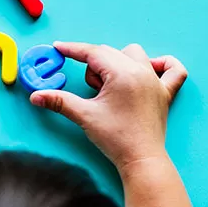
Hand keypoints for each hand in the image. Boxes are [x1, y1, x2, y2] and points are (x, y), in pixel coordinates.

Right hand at [28, 43, 186, 171]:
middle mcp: (142, 71)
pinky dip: (162, 64)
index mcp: (123, 74)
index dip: (73, 49)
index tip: (59, 47)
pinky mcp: (165, 93)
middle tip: (90, 90)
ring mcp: (157, 81)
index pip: (94, 52)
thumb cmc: (115, 138)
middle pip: (111, 53)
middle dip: (94, 66)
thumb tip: (35, 96)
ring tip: (110, 86)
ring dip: (118, 62)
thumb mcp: (84, 116)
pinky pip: (173, 69)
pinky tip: (150, 69)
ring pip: (135, 55)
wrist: (141, 159)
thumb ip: (59, 101)